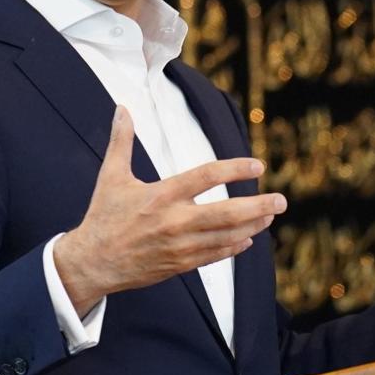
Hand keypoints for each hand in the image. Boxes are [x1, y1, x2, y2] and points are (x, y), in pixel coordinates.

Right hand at [54, 106, 286, 316]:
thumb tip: (121, 109)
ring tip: (270, 214)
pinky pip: (215, 255)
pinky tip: (247, 238)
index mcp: (161, 195)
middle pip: (227, 213)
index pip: (206, 177)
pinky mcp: (180, 265)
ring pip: (226, 236)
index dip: (235, 169)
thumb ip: (121, 141)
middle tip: (281, 200)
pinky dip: (234, 246)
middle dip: (258, 205)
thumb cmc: (103, 216)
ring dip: (253, 225)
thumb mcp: (110, 176)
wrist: (93, 262)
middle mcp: (175, 221)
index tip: (257, 165)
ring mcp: (180, 246)